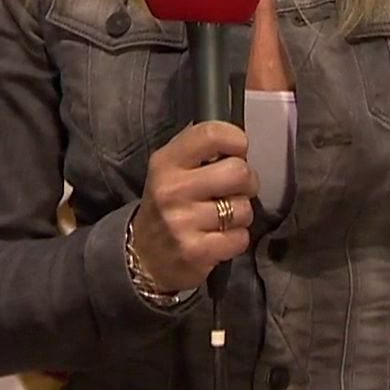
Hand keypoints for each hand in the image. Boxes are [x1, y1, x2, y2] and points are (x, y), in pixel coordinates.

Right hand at [129, 121, 258, 292]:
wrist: (142, 255)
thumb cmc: (167, 204)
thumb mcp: (170, 169)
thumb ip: (199, 150)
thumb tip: (234, 137)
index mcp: (166, 162)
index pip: (211, 134)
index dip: (236, 140)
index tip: (238, 151)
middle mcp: (172, 189)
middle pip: (238, 172)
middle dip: (248, 182)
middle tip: (236, 190)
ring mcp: (183, 223)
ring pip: (244, 209)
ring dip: (241, 214)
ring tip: (223, 217)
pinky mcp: (196, 252)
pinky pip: (240, 238)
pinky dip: (236, 239)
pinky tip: (219, 238)